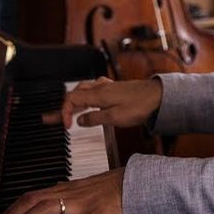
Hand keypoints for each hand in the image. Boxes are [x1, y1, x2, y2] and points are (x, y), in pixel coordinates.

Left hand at [0, 168, 124, 213]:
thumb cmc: (108, 187)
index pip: (30, 196)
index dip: (11, 209)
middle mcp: (67, 195)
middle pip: (31, 201)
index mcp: (63, 190)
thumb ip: (63, 193)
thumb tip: (48, 194)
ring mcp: (80, 205)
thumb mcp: (81, 187)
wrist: (131, 184)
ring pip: (47, 210)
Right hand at [43, 76, 162, 129]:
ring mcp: (108, 87)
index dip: (64, 113)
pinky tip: (90, 101)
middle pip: (75, 93)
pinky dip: (87, 96)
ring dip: (75, 100)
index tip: (66, 126)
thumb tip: (80, 121)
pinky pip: (95, 89)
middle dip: (64, 106)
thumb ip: (95, 119)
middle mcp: (100, 88)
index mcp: (97, 94)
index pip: (71, 99)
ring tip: (69, 111)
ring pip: (84, 89)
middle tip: (55, 118)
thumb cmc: (139, 105)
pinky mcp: (116, 88)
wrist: (158, 96)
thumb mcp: (114, 117)